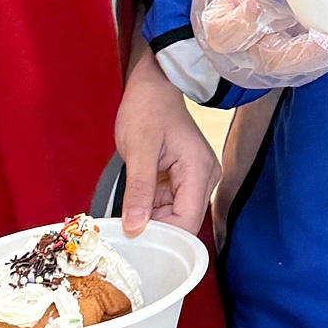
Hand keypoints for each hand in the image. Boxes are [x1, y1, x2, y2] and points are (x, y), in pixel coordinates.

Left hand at [116, 42, 218, 236]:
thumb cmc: (147, 108)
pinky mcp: (184, 179)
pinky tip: (135, 201)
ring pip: (173, 216)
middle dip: (154, 229)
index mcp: (199, 170)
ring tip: (127, 210)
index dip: (162, 237)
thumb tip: (135, 228)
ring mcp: (196, 179)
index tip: (133, 242)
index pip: (187, 222)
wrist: (153, 85)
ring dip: (150, 218)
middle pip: (182, 223)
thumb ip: (139, 190)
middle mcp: (205, 178)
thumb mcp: (138, 149)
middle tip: (123, 230)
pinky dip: (150, 207)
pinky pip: (168, 205)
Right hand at [192, 0, 327, 91]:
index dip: (240, 25)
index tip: (256, 6)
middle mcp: (247, 49)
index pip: (224, 32)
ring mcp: (275, 59)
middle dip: (304, 54)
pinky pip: (323, 62)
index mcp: (221, 19)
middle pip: (272, 60)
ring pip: (302, 68)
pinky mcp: (300, 61)